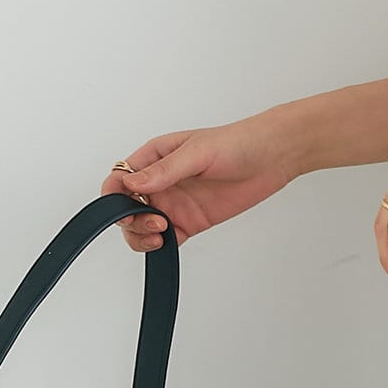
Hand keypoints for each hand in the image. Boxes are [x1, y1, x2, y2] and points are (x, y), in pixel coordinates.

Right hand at [101, 110, 300, 252]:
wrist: (274, 156)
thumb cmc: (238, 142)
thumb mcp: (199, 152)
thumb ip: (165, 170)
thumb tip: (132, 183)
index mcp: (154, 158)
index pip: (119, 179)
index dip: (113, 195)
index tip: (123, 206)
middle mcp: (160, 182)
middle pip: (125, 208)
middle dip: (128, 219)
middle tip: (152, 221)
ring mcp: (175, 203)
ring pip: (142, 227)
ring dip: (141, 235)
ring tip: (161, 233)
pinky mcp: (191, 220)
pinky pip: (167, 239)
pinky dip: (161, 245)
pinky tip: (168, 241)